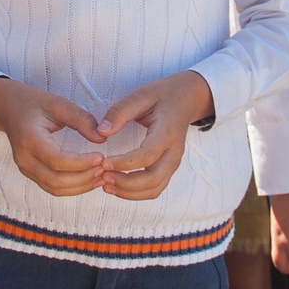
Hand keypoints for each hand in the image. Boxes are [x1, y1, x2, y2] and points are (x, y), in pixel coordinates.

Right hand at [0, 77, 107, 196]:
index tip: (101, 157)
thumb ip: (81, 119)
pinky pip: (51, 187)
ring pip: (54, 188)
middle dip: (83, 178)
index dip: (81, 163)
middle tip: (104, 169)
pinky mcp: (30, 173)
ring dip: (79, 187)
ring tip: (100, 176)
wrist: (8, 108)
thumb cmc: (33, 103)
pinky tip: (88, 180)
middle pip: (55, 180)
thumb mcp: (58, 104)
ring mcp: (25, 168)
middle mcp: (24, 158)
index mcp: (29, 138)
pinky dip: (71, 188)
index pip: (57, 160)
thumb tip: (101, 138)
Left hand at [93, 71, 211, 200]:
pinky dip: (136, 193)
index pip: (148, 155)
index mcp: (167, 132)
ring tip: (106, 184)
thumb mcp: (141, 95)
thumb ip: (120, 112)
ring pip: (154, 189)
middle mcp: (174, 152)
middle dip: (126, 183)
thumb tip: (101, 132)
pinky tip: (117, 185)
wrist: (187, 99)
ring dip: (129, 192)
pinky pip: (154, 189)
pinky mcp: (169, 169)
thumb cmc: (163, 95)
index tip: (103, 163)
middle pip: (153, 179)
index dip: (125, 163)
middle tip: (102, 177)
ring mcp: (173, 163)